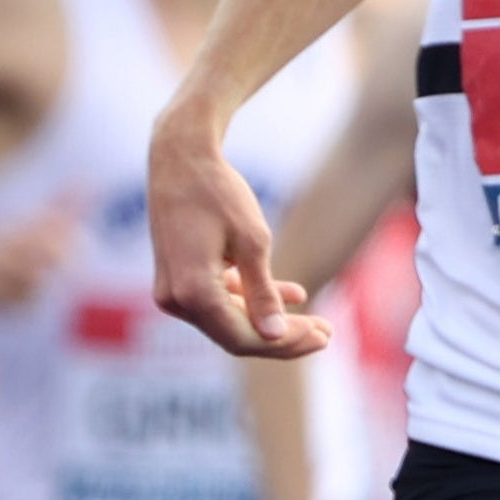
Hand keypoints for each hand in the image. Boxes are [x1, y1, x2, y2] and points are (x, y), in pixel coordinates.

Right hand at [147, 112, 328, 359]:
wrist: (180, 158)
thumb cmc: (218, 192)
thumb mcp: (252, 240)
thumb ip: (263, 292)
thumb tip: (275, 336)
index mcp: (192, 292)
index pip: (243, 337)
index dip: (285, 342)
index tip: (323, 335)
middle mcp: (176, 300)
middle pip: (235, 336)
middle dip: (282, 338)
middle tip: (327, 334)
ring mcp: (172, 292)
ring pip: (228, 321)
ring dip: (270, 322)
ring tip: (316, 321)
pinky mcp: (178, 279)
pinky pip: (218, 300)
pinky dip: (250, 299)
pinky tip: (293, 294)